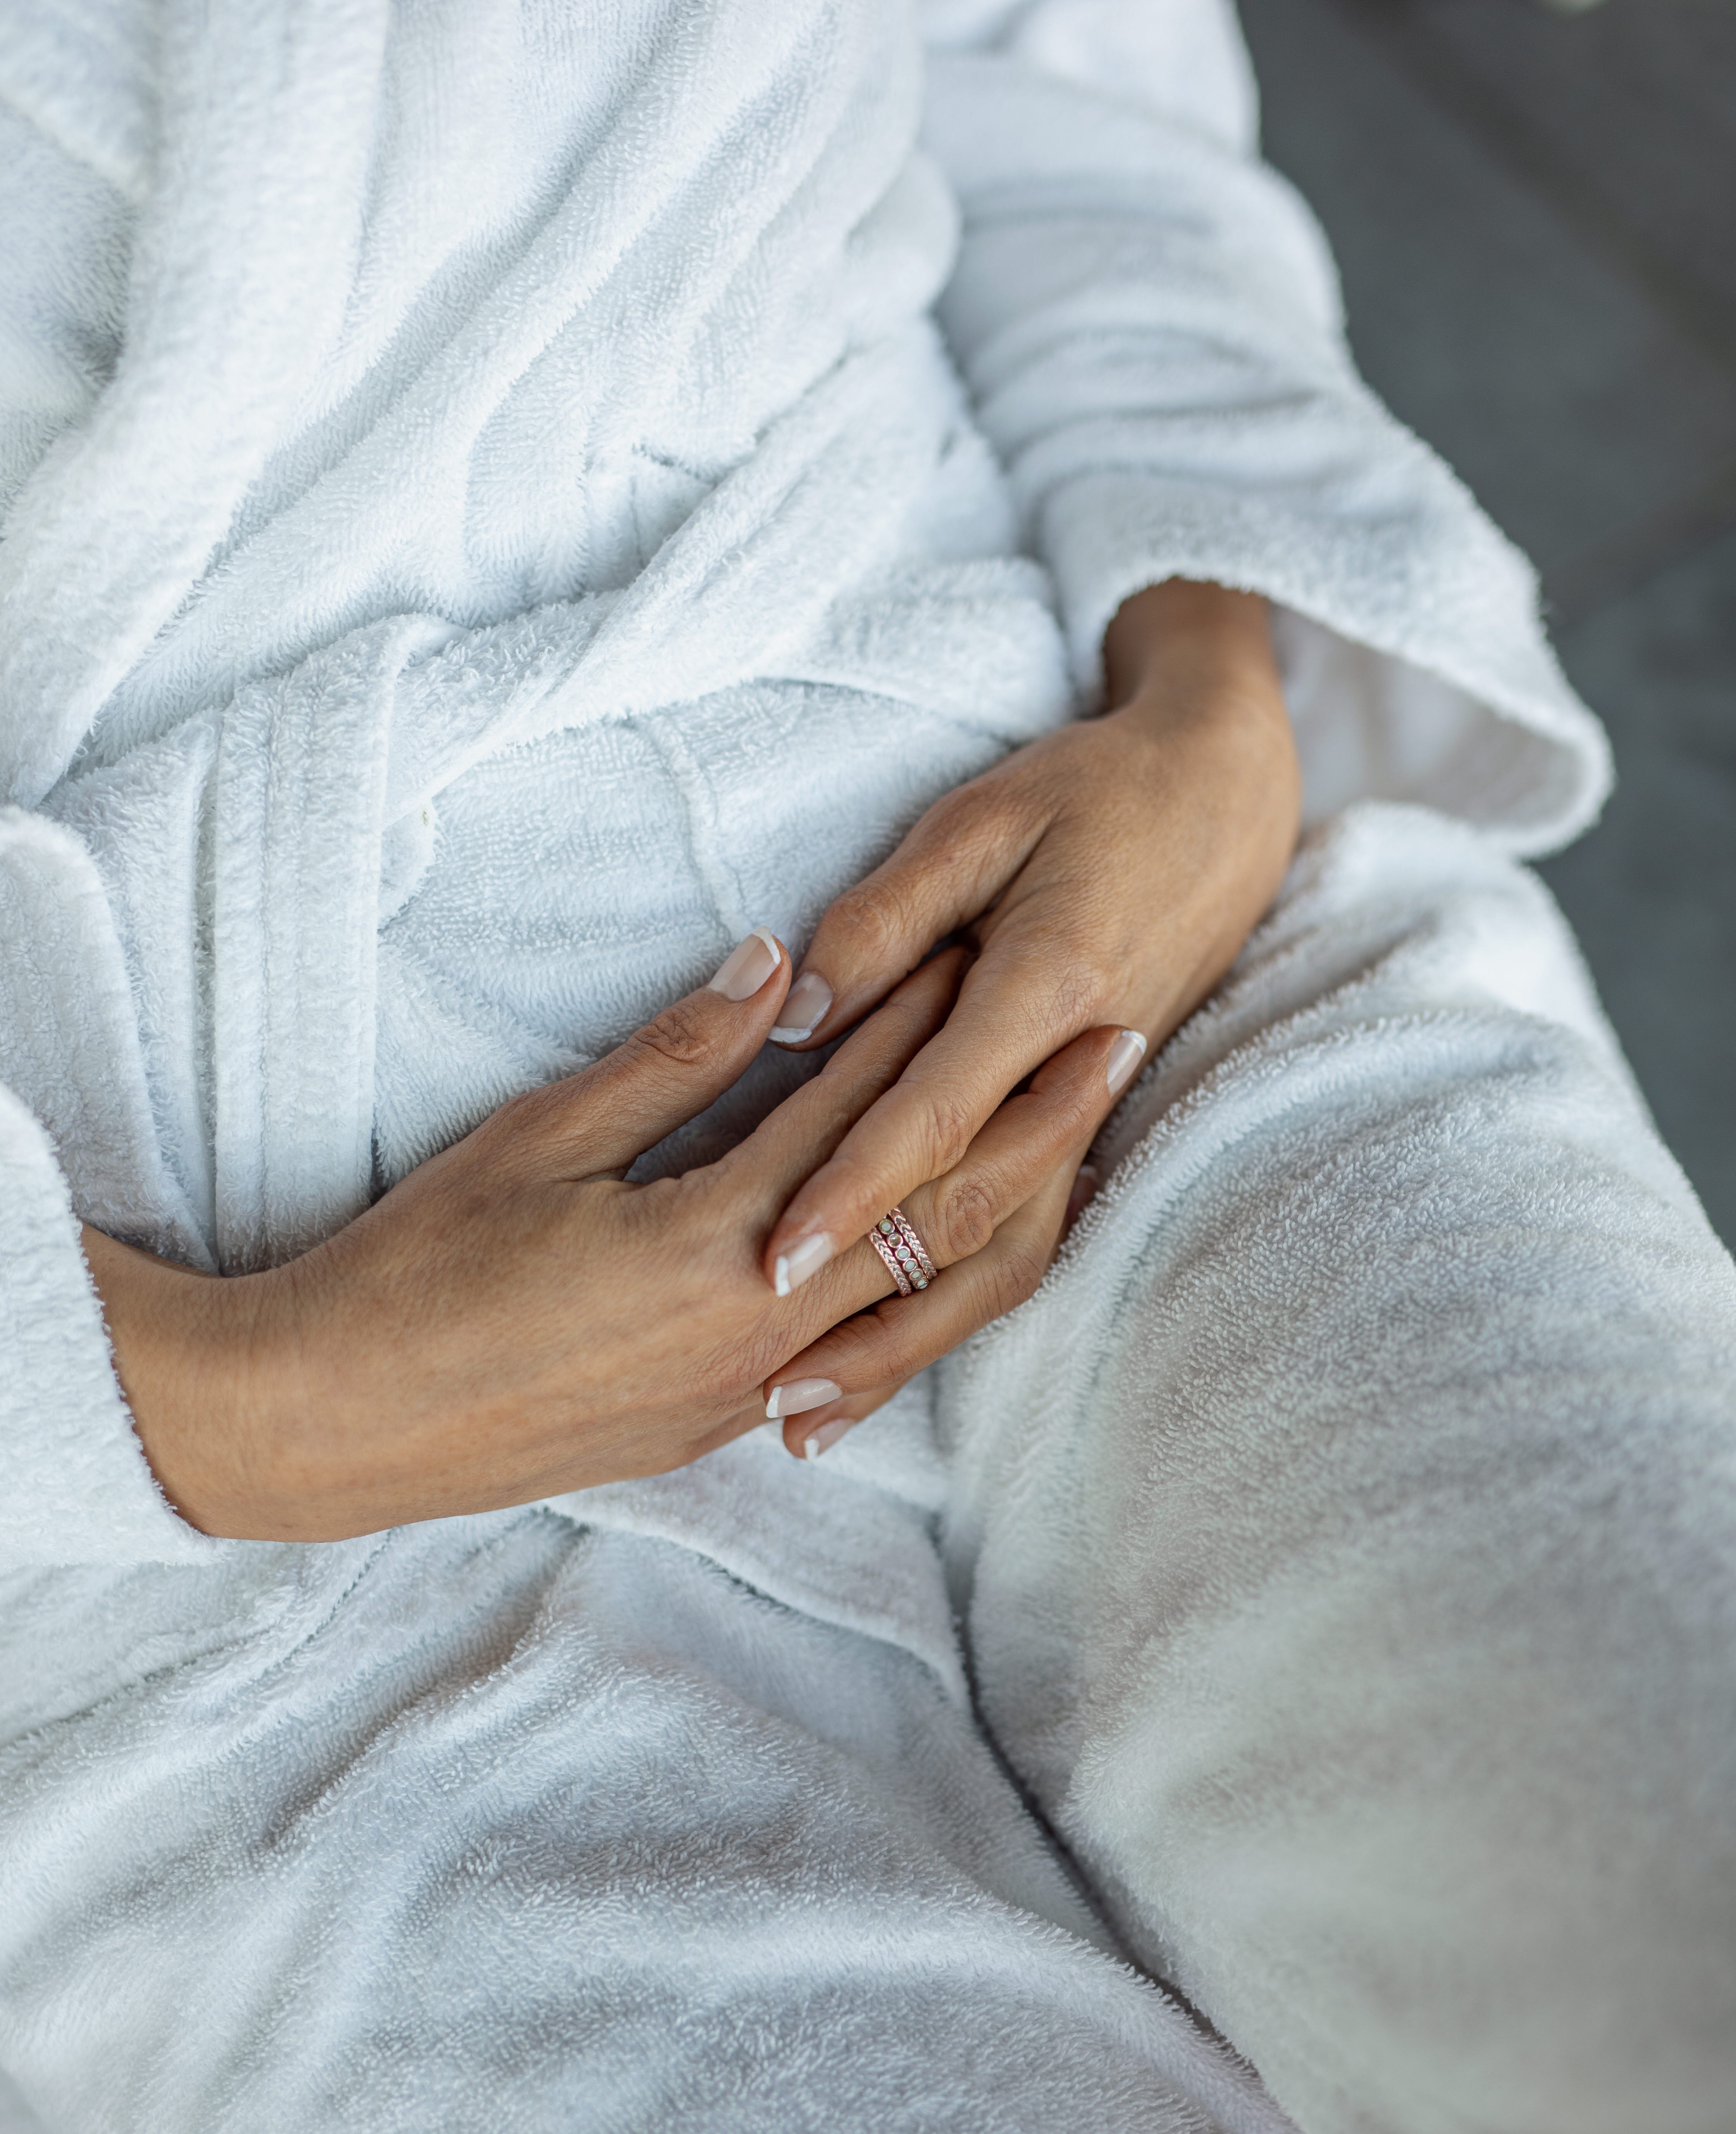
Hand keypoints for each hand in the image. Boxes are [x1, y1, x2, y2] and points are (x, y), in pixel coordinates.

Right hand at [85, 932, 1131, 1534]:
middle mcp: (759, 1330)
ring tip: (1073, 1143)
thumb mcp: (542, 1140)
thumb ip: (679, 1058)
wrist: (341, 1421)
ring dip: (1005, 1212)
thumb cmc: (423, 1268)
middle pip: (940, 1213)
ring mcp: (748, 1394)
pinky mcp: (720, 1426)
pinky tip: (958, 1255)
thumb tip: (780, 964)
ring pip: (928, 1300)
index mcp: (715, 1243)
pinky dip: (930, 1290)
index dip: (937, 1025)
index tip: (1004, 949)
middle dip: (1036, 1120)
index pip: (861, 1113)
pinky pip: (867, 1355)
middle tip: (1120, 1038)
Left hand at [753, 581, 1300, 1436]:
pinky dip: (954, 1307)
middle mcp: (1078, 1072)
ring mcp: (1092, 1113)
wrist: (1223, 801)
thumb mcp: (979, 820)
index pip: (933, 1113)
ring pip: (1005, 1255)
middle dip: (868, 1312)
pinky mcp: (1088, 1129)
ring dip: (911, 1343)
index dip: (850, 1190)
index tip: (767, 1259)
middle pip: (969, 1218)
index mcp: (1048, 985)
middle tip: (764, 1390)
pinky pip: (1025, 1237)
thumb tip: (794, 1015)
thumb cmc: (1088, 795)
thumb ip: (884, 920)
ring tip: (809, 1418)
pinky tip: (887, 1359)